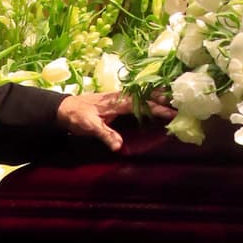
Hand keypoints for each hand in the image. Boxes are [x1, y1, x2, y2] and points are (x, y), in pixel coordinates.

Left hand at [55, 89, 175, 151]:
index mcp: (117, 102)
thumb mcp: (90, 127)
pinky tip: (151, 102)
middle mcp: (120, 97)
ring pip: (140, 95)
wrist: (64, 109)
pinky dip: (145, 98)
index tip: (171, 112)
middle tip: (179, 100)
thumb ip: (105, 134)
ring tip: (171, 98)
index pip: (141, 105)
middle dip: (161, 97)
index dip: (156, 108)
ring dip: (155, 96)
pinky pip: (134, 98)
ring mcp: (117, 98)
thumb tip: (120, 147)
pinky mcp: (115, 102)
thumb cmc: (78, 116)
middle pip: (145, 95)